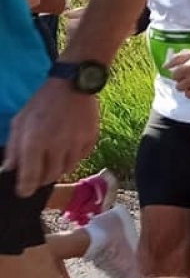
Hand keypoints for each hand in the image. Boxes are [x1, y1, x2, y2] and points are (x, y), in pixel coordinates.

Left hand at [3, 81, 99, 196]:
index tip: (23, 192)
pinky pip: (80, 158)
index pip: (30, 176)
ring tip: (52, 157)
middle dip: (41, 178)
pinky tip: (67, 146)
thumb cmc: (41, 102)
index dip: (25, 188)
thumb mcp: (19, 121)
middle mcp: (57, 146)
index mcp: (35, 141)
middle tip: (36, 173)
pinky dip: (72, 158)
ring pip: (66, 169)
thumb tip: (10, 169)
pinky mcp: (91, 140)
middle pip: (49, 177)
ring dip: (57, 168)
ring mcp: (76, 144)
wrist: (74, 85)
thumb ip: (13, 148)